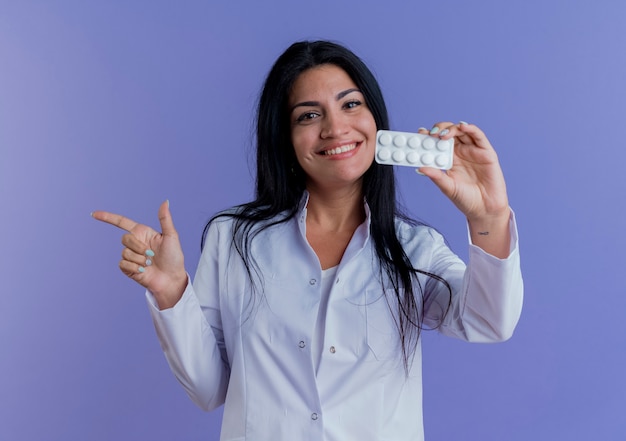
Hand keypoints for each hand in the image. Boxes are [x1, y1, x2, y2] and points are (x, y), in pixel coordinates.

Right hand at [92, 200, 186, 308]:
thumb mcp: (171, 236)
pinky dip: (134, 267)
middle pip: (125, 239)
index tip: (94, 214)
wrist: (171, 279)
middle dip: (138, 247)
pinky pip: (123, 264)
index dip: (107, 217)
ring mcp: (131, 256)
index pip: (121, 222)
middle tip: (151, 255)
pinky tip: (143, 270)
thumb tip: (165, 201)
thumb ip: (165, 219)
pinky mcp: (128, 268)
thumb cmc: (174, 258)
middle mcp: (135, 243)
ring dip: (139, 259)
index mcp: (143, 233)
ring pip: (124, 252)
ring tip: (150, 264)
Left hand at [418, 122, 511, 257]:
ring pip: (462, 132)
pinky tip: (462, 126)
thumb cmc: (466, 199)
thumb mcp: (447, 187)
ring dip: (452, 129)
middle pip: (449, 133)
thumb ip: (436, 176)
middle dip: (439, 129)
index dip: (428, 136)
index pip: (437, 143)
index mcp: (449, 159)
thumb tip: (420, 168)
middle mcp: (461, 152)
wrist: (484, 210)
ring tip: (443, 134)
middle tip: (431, 134)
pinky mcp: (487, 152)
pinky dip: (471, 128)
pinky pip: (479, 136)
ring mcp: (474, 151)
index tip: (419, 133)